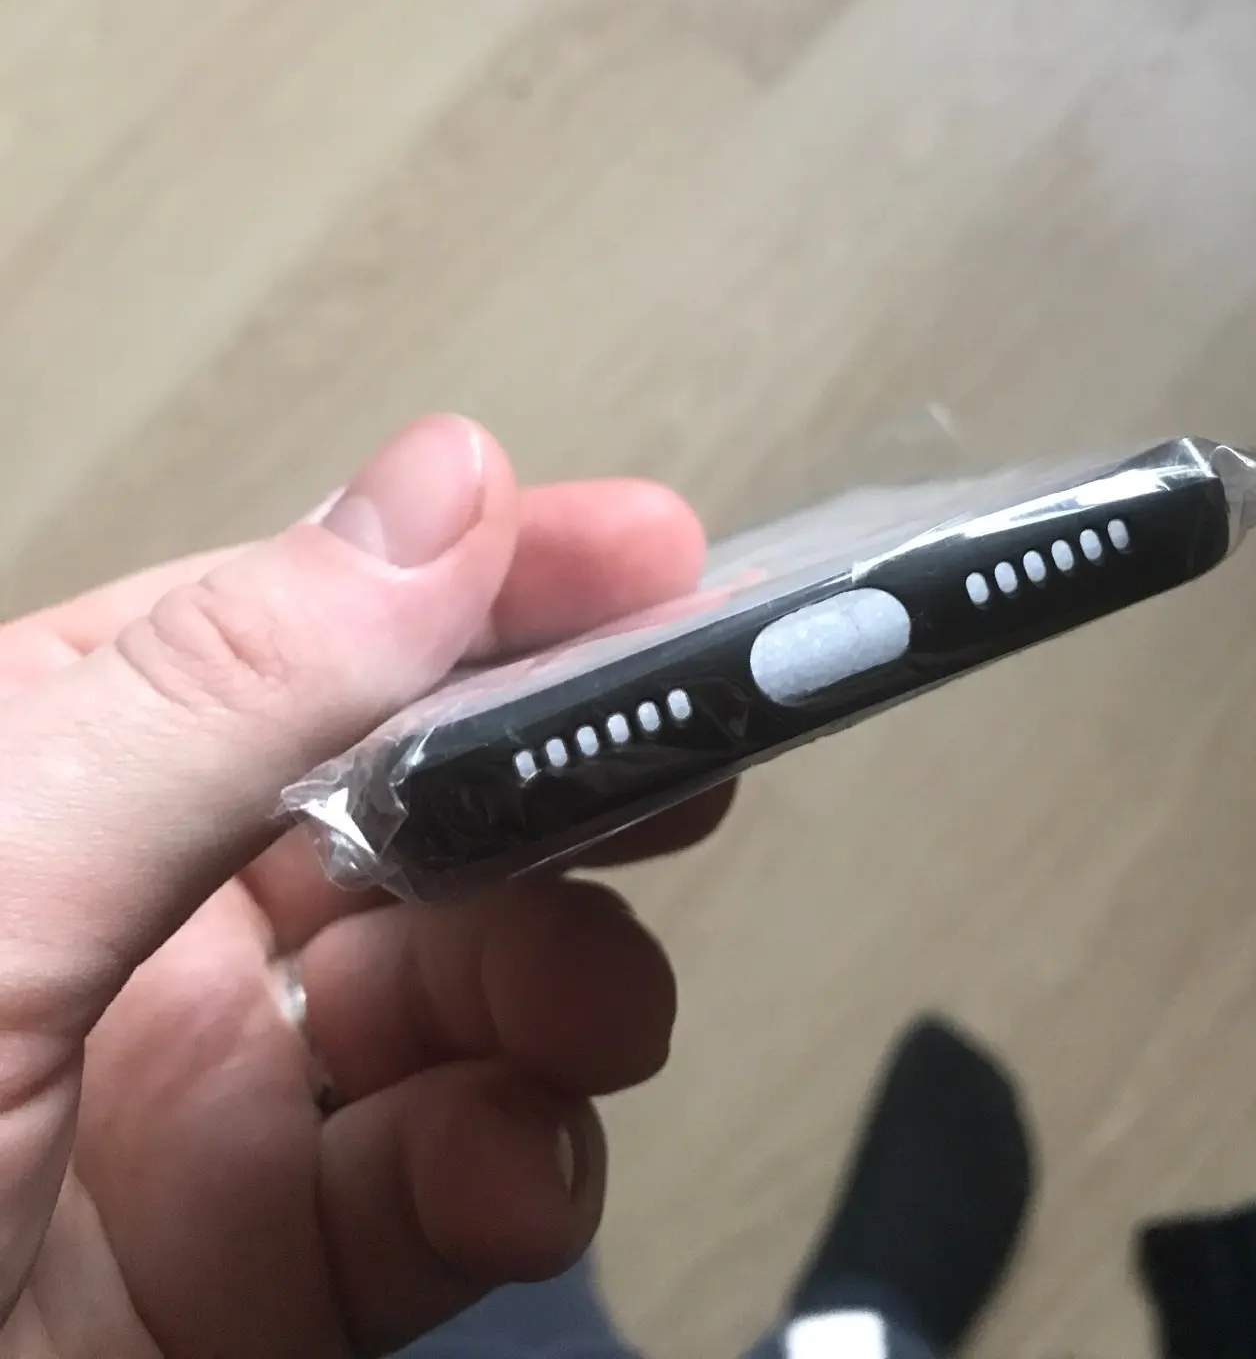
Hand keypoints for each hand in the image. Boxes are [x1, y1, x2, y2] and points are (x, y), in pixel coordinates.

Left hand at [0, 416, 730, 1356]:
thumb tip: (439, 495)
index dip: (489, 578)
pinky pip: (441, 1186)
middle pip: (419, 805)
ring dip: (559, 984)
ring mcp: (210, 1099)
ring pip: (461, 991)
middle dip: (562, 784)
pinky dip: (515, 1163)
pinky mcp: (267, 1274)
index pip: (317, 623)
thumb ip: (220, 693)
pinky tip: (516, 1161)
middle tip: (680, 769)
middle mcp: (144, 918)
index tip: (651, 557)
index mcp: (59, 772)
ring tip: (589, 1003)